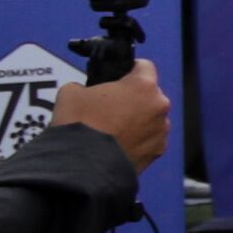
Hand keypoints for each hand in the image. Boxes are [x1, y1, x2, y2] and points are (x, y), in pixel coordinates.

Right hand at [56, 60, 170, 169]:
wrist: (82, 166)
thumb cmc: (79, 124)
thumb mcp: (72, 92)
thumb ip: (85, 86)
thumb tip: (85, 92)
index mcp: (143, 85)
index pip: (144, 66)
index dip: (129, 70)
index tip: (120, 77)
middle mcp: (159, 106)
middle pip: (149, 95)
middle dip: (132, 99)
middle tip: (110, 108)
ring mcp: (160, 131)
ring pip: (151, 119)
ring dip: (137, 121)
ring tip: (113, 130)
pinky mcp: (156, 153)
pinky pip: (149, 140)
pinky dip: (138, 141)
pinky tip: (118, 145)